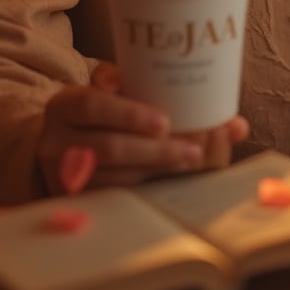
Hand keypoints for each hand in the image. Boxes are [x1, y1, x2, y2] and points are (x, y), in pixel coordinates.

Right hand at [37, 61, 248, 194]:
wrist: (56, 143)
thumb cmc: (100, 110)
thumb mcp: (115, 90)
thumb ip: (158, 90)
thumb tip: (236, 122)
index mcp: (63, 104)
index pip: (94, 104)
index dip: (129, 114)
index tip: (166, 121)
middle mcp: (54, 140)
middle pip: (109, 147)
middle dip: (155, 150)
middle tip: (194, 150)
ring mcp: (60, 175)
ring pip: (114, 177)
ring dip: (155, 170)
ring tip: (188, 163)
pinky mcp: (72, 200)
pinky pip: (113, 196)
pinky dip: (143, 187)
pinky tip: (168, 181)